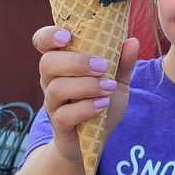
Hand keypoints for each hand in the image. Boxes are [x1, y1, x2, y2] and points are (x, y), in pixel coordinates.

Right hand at [32, 26, 138, 165]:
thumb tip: (132, 41)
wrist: (96, 139)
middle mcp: (51, 80)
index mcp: (62, 61)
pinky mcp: (59, 124)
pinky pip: (64, 115)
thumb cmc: (103, 101)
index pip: (42, 42)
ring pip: (56, 88)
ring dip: (86, 85)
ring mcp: (53, 103)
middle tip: (102, 66)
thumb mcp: (117, 80)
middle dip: (76, 62)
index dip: (49, 35)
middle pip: (47, 63)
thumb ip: (123, 62)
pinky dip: (86, 108)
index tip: (68, 36)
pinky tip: (103, 104)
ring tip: (109, 87)